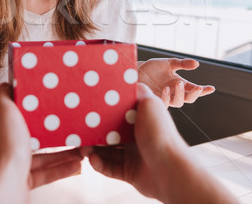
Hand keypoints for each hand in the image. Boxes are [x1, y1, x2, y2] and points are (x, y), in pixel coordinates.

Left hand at [0, 84, 82, 202]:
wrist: (5, 188)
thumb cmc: (5, 151)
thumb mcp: (5, 114)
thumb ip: (4, 98)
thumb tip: (4, 84)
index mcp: (5, 128)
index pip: (22, 115)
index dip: (38, 110)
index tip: (54, 104)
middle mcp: (10, 145)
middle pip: (36, 136)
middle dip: (56, 133)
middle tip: (74, 128)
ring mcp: (17, 165)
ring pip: (44, 157)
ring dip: (64, 152)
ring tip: (81, 148)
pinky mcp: (26, 181)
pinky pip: (48, 173)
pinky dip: (63, 169)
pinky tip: (77, 165)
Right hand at [86, 83, 236, 203]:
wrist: (170, 169)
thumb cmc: (160, 134)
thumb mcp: (150, 104)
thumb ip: (138, 91)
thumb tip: (128, 80)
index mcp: (141, 119)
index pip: (118, 112)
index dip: (104, 110)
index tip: (89, 108)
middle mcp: (137, 135)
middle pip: (109, 132)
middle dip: (94, 132)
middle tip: (81, 131)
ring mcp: (133, 154)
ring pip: (106, 150)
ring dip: (92, 149)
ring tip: (83, 148)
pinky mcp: (129, 172)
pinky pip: (109, 167)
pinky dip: (99, 164)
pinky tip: (93, 159)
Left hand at [138, 58, 214, 106]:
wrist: (135, 71)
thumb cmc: (153, 68)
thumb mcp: (169, 63)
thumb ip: (182, 64)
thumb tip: (197, 64)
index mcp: (180, 84)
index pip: (194, 89)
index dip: (203, 90)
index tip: (211, 88)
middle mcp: (174, 93)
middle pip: (188, 99)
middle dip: (194, 94)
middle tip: (198, 87)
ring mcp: (165, 98)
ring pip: (178, 103)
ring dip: (180, 94)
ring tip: (178, 83)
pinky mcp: (154, 100)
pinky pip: (163, 103)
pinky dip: (165, 97)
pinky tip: (165, 89)